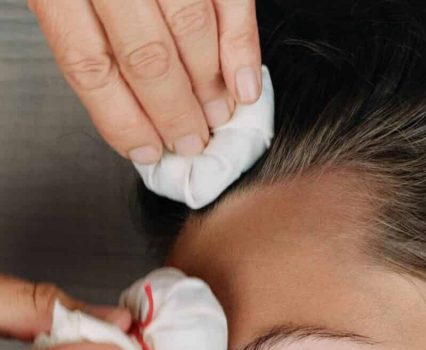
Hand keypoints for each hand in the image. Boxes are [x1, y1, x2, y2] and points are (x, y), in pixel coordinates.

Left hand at [27, 0, 261, 164]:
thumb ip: (85, 26)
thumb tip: (128, 106)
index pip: (89, 63)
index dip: (120, 119)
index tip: (144, 150)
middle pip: (144, 57)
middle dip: (174, 113)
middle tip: (192, 141)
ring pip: (187, 31)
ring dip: (209, 88)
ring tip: (218, 118)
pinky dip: (241, 46)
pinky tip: (244, 84)